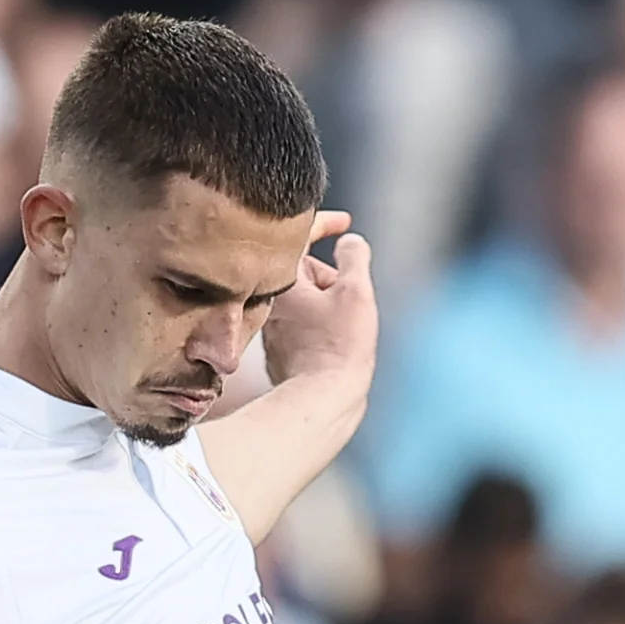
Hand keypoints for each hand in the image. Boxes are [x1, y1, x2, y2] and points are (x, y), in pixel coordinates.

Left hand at [257, 211, 375, 395]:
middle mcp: (269, 305)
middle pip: (306, 273)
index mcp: (282, 283)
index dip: (325, 224)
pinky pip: (304, 327)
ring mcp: (273, 331)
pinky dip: (321, 327)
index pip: (299, 239)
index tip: (344, 223)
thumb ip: (354, 257)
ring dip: (328, 305)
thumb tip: (350, 242)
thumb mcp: (355, 291)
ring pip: (307, 302)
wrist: (323, 400)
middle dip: (331, 278)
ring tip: (344, 328)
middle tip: (349, 298)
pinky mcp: (282, 354)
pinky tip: (335, 345)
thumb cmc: (338, 346)